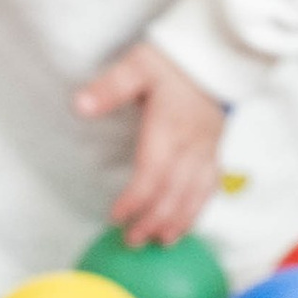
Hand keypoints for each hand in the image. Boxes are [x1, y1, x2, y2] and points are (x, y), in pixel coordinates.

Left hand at [73, 38, 224, 243]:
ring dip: (178, 220)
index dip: (135, 198)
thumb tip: (80, 105)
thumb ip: (110, 87)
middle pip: (174, 190)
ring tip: (161, 242)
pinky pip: (211, 186)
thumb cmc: (170, 63)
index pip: (152, 172)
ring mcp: (208, 149)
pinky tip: (186, 224)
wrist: (213, 55)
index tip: (116, 216)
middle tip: (132, 240)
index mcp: (169, 127)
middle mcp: (192, 143)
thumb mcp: (136, 65)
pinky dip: (198, 208)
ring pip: (196, 193)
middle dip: (154, 219)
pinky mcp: (217, 150)